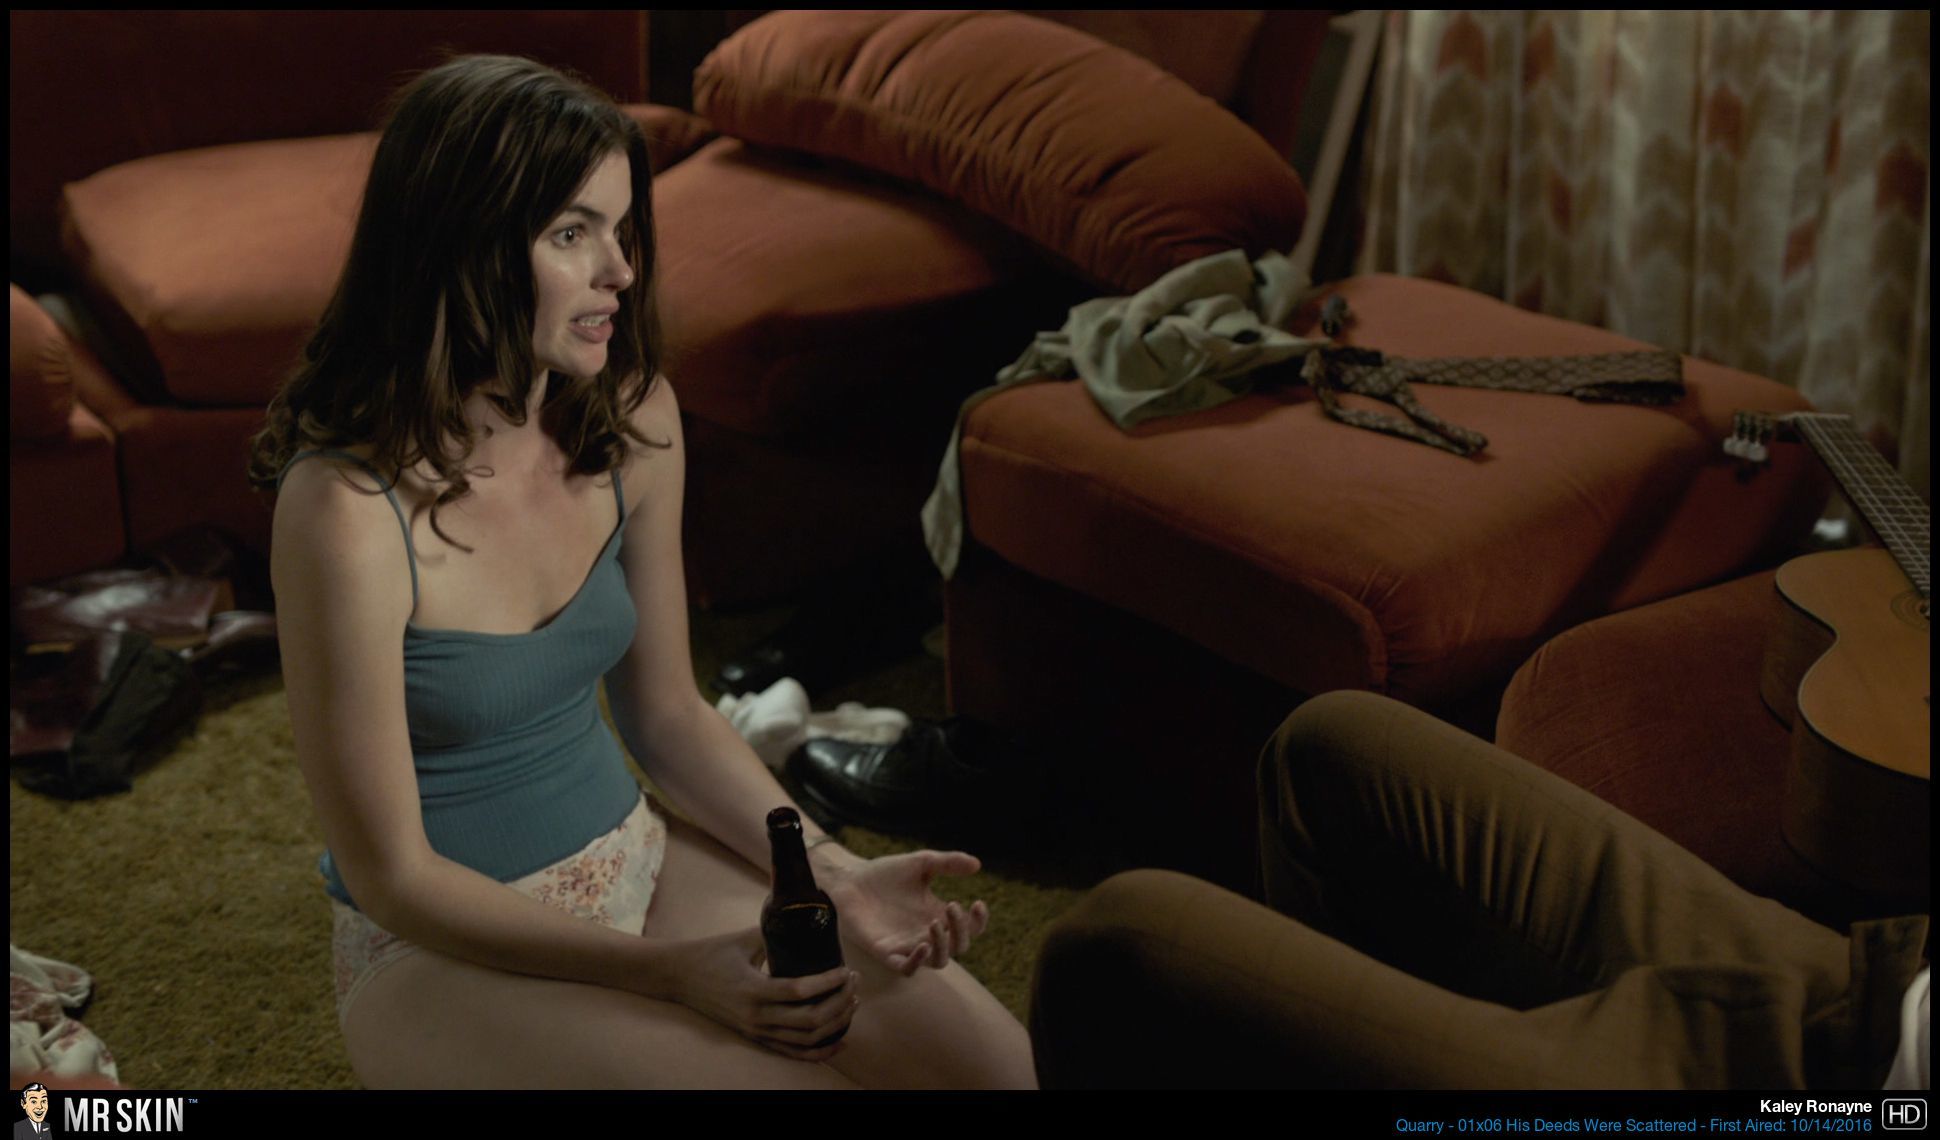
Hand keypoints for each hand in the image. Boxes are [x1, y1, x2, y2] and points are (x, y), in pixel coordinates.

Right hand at [662, 928, 858, 1061]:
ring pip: (806, 1040)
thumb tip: (809, 922)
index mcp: (753, 990)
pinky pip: (792, 1052)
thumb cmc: (713, 952)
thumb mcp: (745, 937)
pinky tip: (839, 1041)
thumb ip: (778, 933)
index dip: (829, 982)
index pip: (800, 992)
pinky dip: (819, 1051)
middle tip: (854, 983)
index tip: (846, 970)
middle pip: (810, 1020)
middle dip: (840, 1002)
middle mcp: (756, 1017)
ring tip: (852, 1003)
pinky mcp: (755, 1038)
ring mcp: (756, 1031)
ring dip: (836, 1024)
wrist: (680, 976)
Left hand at [821, 849, 990, 974]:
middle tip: (951, 906)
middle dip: (961, 930)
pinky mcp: (886, 952)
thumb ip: (947, 863)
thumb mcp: (920, 863)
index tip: (978, 903)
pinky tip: (922, 944)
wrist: (850, 879)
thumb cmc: (885, 873)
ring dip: (943, 946)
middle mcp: (926, 934)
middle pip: (959, 947)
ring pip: (938, 961)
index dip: (978, 921)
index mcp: (938, 915)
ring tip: (935, 924)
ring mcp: (907, 945)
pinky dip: (917, 962)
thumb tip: (977, 865)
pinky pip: (907, 969)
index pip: (969, 928)